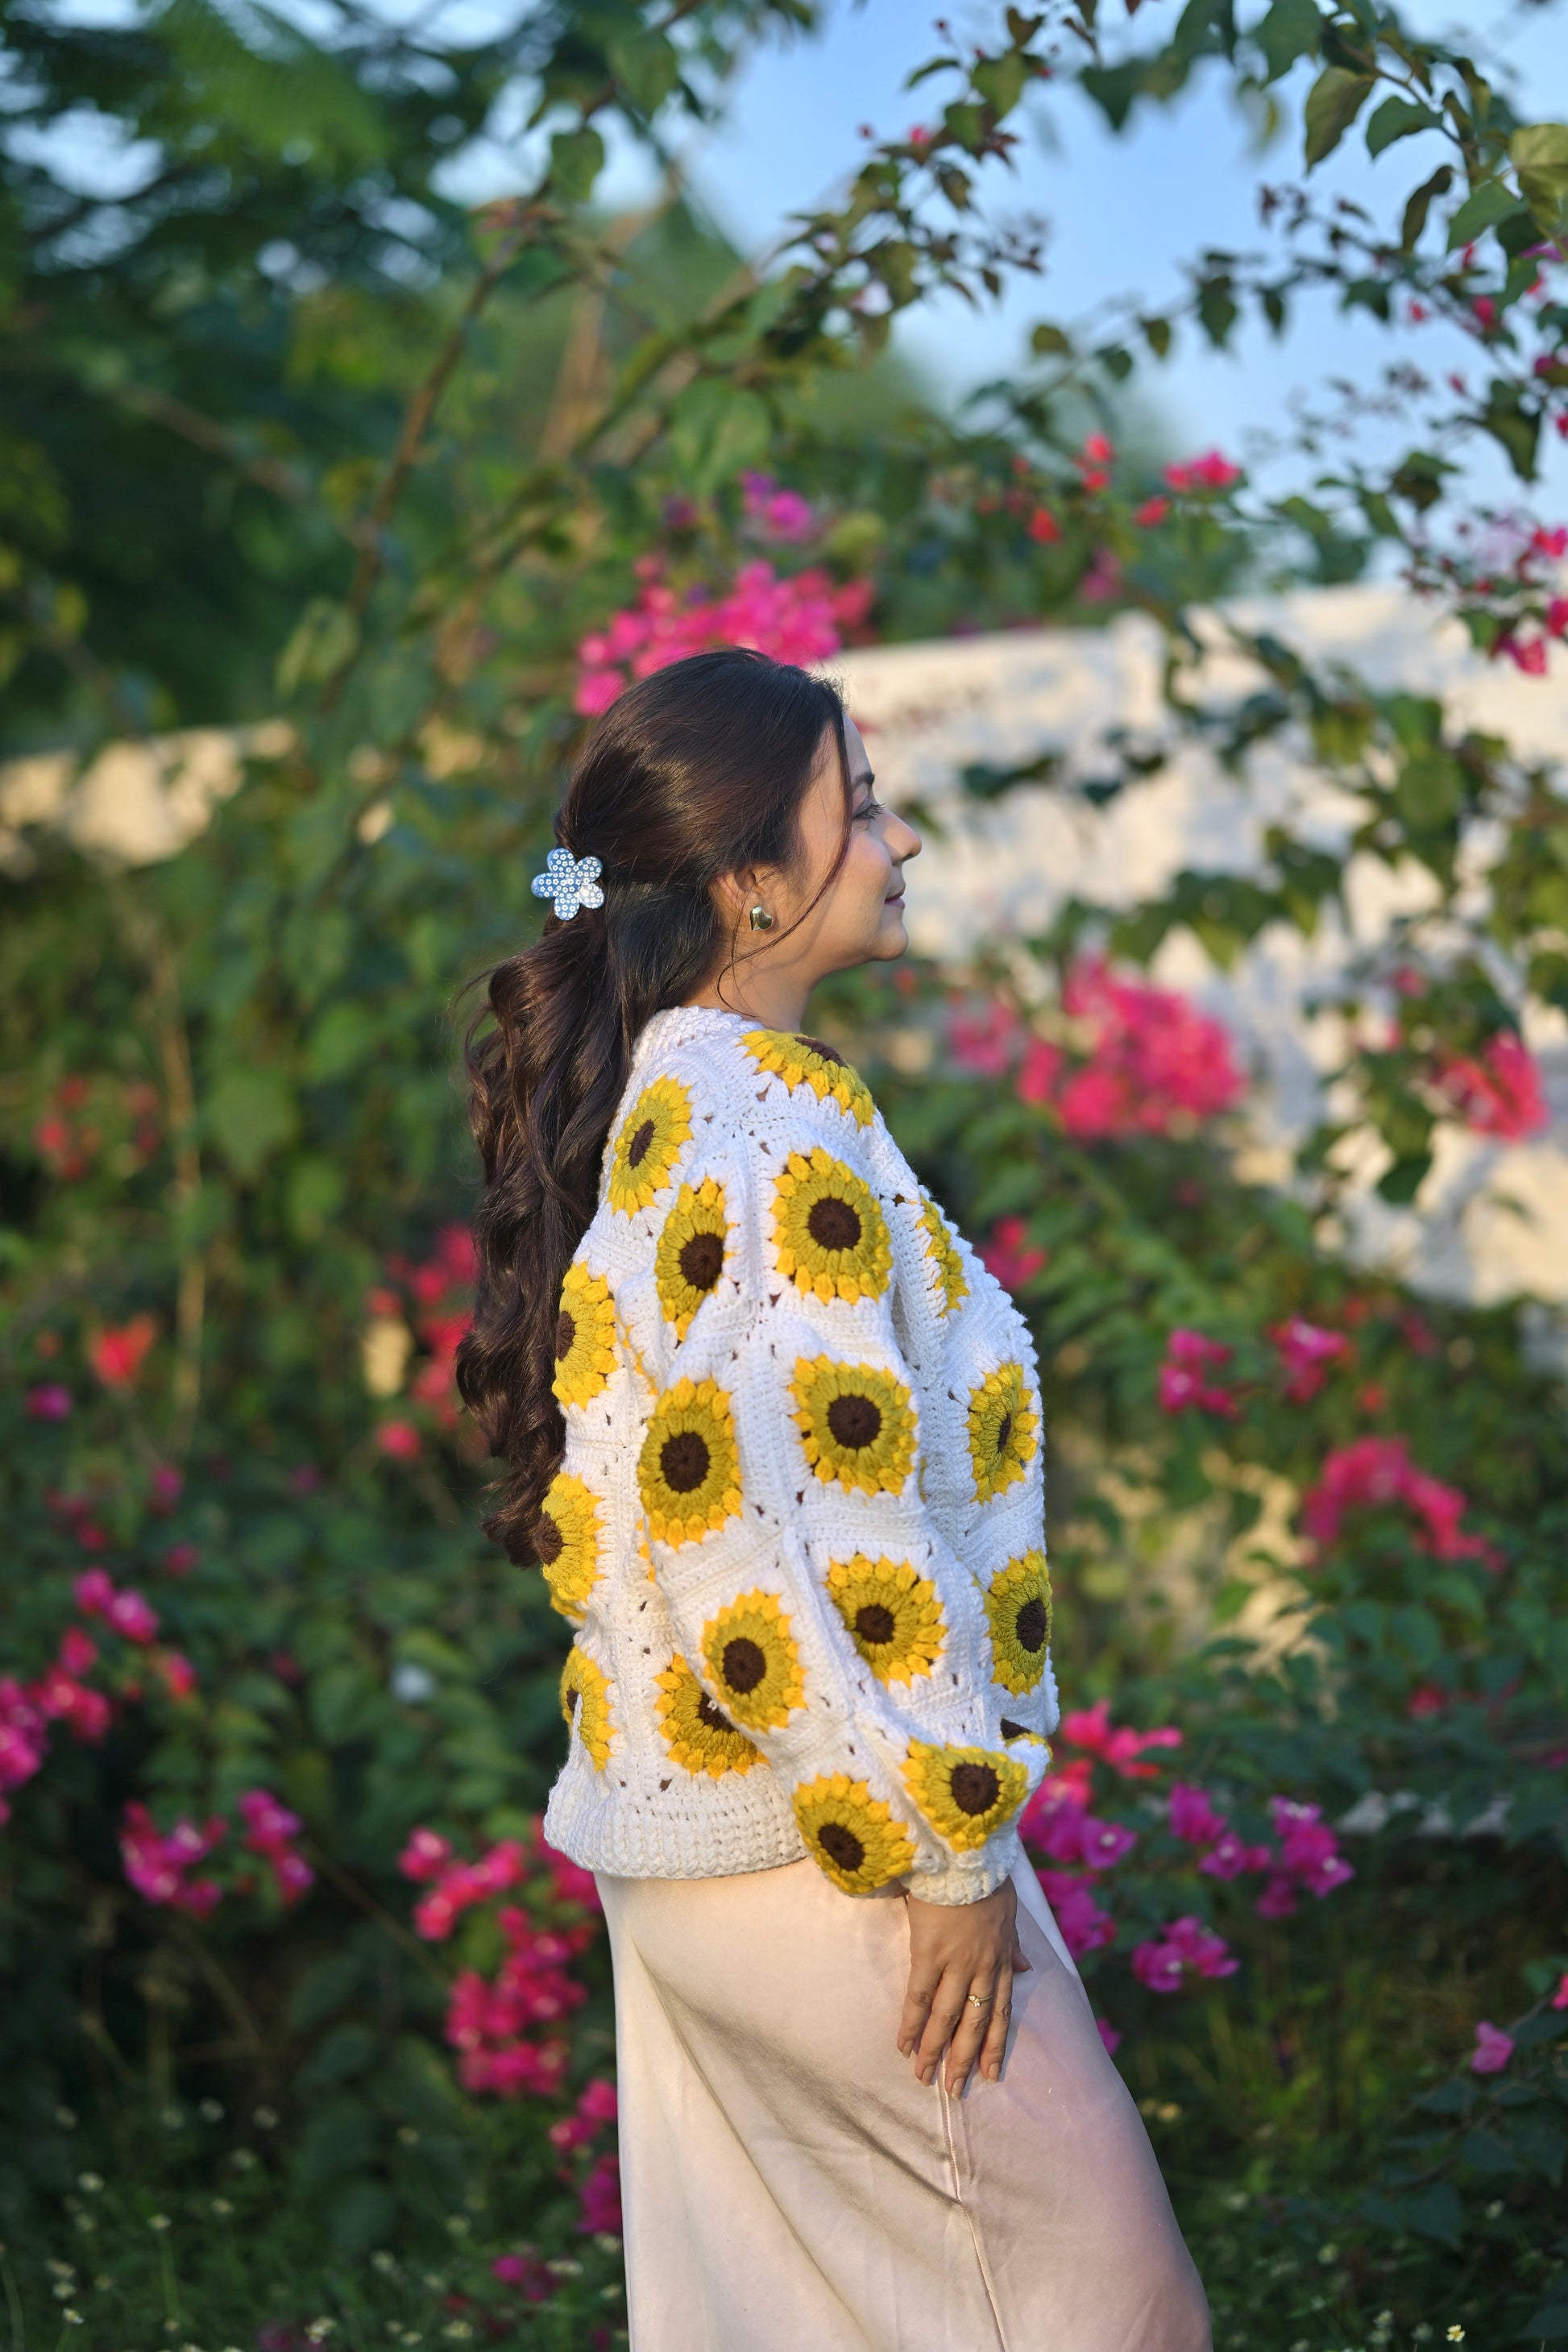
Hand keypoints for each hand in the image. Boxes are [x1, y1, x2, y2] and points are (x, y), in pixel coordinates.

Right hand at [897, 1880, 1029, 2092]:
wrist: (964, 1852)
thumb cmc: (986, 1875)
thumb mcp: (1010, 1910)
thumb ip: (1015, 1942)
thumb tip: (1026, 1966)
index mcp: (1001, 1958)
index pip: (1001, 2011)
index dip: (996, 2045)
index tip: (991, 2074)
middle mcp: (982, 1968)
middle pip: (975, 2024)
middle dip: (965, 2059)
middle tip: (955, 2090)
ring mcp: (956, 1963)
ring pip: (947, 2018)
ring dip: (936, 2051)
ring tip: (925, 2079)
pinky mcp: (929, 1954)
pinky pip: (919, 1997)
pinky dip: (912, 2024)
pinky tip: (904, 2046)